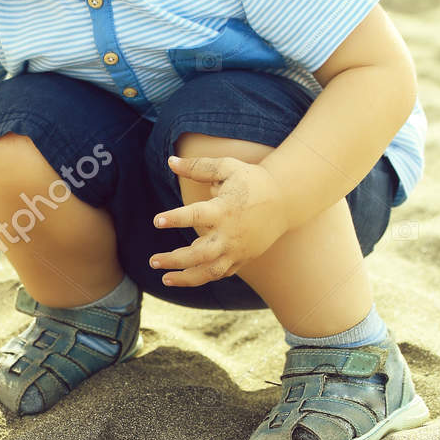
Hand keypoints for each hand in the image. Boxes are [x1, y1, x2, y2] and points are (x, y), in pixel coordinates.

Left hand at [149, 154, 289, 286]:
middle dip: (175, 260)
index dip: (175, 219)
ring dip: (186, 278)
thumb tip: (170, 160)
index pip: (195, 216)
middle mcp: (230, 233)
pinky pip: (220, 273)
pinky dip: (202, 277)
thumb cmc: (253, 181)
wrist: (286, 200)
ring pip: (210, 271)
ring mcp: (237, 249)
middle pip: (199, 254)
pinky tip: (184, 277)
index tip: (156, 221)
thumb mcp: (228, 167)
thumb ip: (198, 166)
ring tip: (164, 278)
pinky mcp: (243, 258)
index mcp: (224, 209)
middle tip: (153, 260)